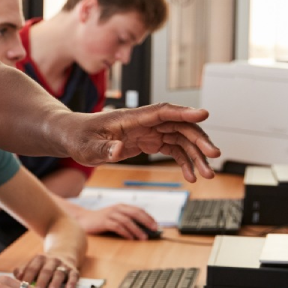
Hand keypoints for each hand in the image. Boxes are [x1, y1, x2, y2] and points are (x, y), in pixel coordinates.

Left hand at [15, 254, 78, 287]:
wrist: (63, 253)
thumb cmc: (43, 265)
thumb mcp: (34, 264)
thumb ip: (24, 270)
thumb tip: (16, 276)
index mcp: (39, 259)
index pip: (32, 268)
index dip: (27, 278)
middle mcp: (51, 260)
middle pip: (45, 271)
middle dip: (41, 281)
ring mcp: (63, 264)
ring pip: (59, 273)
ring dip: (55, 283)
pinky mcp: (73, 269)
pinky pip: (74, 275)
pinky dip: (72, 282)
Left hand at [69, 104, 220, 181]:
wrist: (73, 137)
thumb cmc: (79, 138)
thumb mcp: (86, 148)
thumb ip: (103, 149)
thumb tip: (118, 151)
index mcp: (130, 118)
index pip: (162, 111)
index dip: (183, 112)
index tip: (204, 114)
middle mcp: (144, 122)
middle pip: (178, 126)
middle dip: (198, 140)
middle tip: (214, 157)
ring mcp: (148, 131)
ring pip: (180, 139)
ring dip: (195, 155)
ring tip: (207, 174)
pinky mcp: (147, 141)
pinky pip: (172, 149)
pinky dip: (184, 161)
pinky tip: (191, 176)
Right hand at [77, 203, 158, 239]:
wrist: (83, 219)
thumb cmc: (101, 220)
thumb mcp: (115, 217)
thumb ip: (127, 220)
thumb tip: (143, 229)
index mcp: (121, 206)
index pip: (138, 210)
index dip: (148, 217)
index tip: (156, 225)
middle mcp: (116, 208)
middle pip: (135, 213)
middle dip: (146, 221)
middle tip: (154, 229)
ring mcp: (110, 214)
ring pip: (127, 221)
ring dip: (137, 230)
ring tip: (143, 238)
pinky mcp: (104, 222)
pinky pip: (117, 227)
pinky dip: (125, 233)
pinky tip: (130, 238)